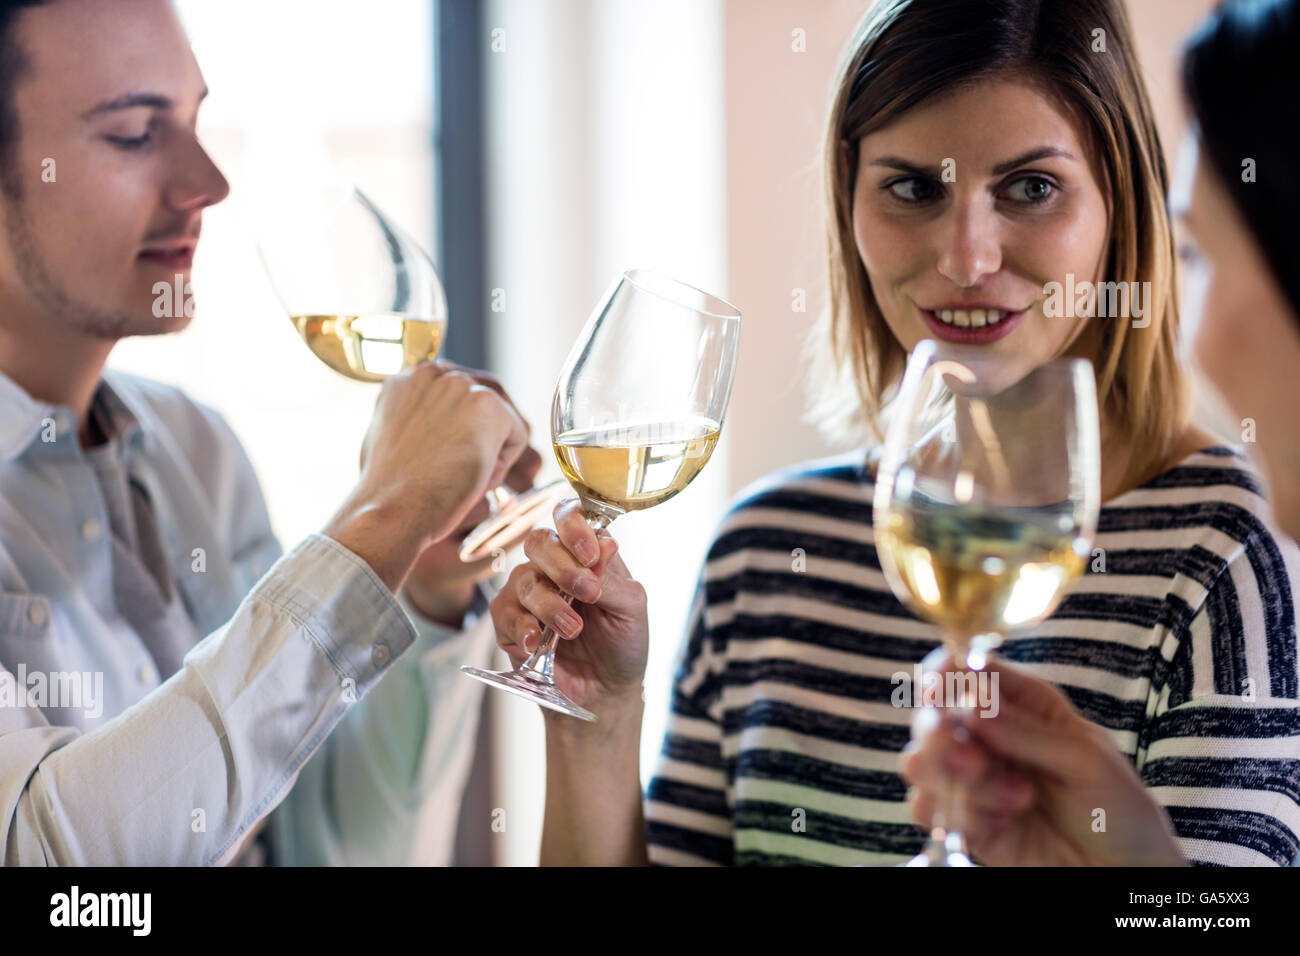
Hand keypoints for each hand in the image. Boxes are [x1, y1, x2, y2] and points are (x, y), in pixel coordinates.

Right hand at [382, 364, 544, 626]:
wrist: (393, 510)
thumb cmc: (387, 491)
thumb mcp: (390, 441)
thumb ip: (416, 420)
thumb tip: (444, 424)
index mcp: (406, 380)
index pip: (457, 392)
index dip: (464, 429)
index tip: (452, 458)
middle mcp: (433, 373)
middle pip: (485, 398)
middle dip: (482, 437)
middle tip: (460, 473)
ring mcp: (460, 385)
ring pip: (500, 419)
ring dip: (489, 452)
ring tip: (461, 479)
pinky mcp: (488, 405)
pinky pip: (518, 436)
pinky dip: (503, 465)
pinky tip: (472, 480)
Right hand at [489, 497, 647, 716]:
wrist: (606, 692)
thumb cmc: (622, 643)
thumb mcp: (631, 609)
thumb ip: (613, 577)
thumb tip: (605, 542)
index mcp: (585, 553)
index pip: (569, 519)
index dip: (574, 528)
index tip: (589, 554)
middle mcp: (553, 567)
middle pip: (539, 542)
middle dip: (561, 566)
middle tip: (586, 594)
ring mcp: (529, 594)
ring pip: (523, 580)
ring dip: (549, 605)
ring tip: (573, 630)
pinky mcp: (510, 624)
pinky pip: (503, 613)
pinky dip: (521, 627)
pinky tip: (537, 642)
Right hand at [899, 650, 1187, 865]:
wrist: (1122, 872)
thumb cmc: (1118, 807)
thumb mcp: (1085, 760)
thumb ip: (1026, 732)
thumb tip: (972, 705)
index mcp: (1020, 703)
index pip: (965, 669)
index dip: (943, 672)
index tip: (939, 689)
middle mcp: (987, 735)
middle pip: (929, 715)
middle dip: (942, 738)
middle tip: (976, 763)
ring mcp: (972, 778)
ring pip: (918, 761)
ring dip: (957, 782)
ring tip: (1015, 800)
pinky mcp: (963, 820)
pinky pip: (924, 808)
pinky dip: (958, 816)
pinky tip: (1000, 825)